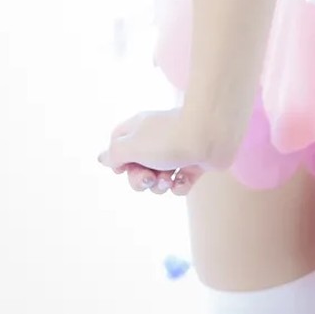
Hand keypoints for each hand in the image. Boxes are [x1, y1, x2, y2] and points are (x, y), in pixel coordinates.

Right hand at [96, 107, 236, 196]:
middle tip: (148, 178)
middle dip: (139, 180)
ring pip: (158, 179)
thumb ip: (114, 154)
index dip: (117, 160)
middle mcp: (156, 139)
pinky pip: (179, 183)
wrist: (211, 136)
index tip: (123, 168)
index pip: (117, 143)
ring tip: (169, 178)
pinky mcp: (194, 164)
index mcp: (139, 128)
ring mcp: (176, 151)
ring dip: (160, 185)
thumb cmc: (168, 138)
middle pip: (136, 167)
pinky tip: (184, 177)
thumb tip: (103, 158)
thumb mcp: (131, 146)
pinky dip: (180, 185)